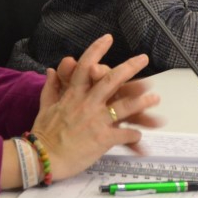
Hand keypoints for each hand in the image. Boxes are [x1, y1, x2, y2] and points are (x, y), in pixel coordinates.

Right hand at [27, 35, 161, 181]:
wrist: (43, 159)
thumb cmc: (43, 134)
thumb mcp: (45, 107)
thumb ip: (51, 87)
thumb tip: (51, 70)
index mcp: (73, 95)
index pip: (85, 66)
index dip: (97, 50)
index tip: (108, 38)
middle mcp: (87, 104)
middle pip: (111, 80)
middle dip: (130, 67)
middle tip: (143, 58)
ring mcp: (96, 121)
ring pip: (124, 106)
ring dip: (142, 101)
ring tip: (155, 98)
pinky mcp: (102, 139)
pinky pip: (123, 134)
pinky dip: (134, 134)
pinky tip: (138, 135)